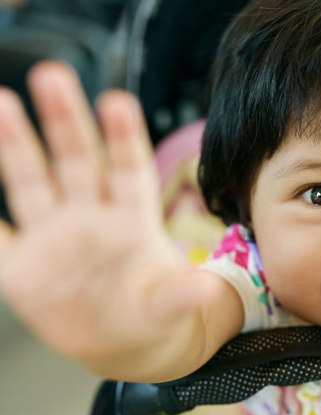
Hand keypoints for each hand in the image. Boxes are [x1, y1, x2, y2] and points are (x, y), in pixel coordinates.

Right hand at [0, 62, 217, 362]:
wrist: (120, 340)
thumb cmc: (150, 309)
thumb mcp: (169, 305)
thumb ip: (182, 295)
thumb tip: (207, 290)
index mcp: (132, 220)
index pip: (129, 169)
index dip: (124, 137)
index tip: (118, 102)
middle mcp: (90, 217)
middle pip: (77, 160)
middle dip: (66, 119)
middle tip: (54, 75)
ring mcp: (53, 237)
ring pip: (32, 182)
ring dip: (15, 145)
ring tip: (4, 104)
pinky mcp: (22, 266)